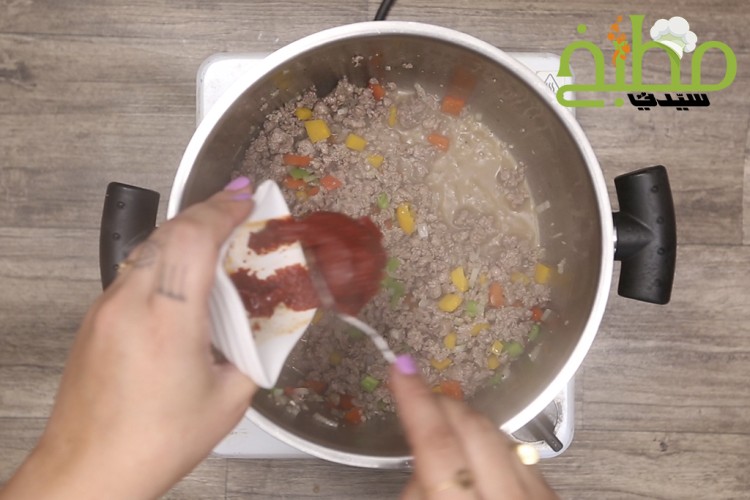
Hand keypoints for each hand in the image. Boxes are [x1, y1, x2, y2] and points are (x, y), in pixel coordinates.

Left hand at [1, 177, 257, 499]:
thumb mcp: (227, 400)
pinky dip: (164, 260)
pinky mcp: (95, 318)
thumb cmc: (155, 443)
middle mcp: (130, 304)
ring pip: (148, 247)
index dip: (223, 209)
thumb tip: (260, 326)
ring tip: (217, 241)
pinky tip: (185, 281)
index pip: (192, 238)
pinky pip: (134, 271)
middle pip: (168, 231)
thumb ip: (250, 354)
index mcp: (168, 322)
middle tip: (239, 210)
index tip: (247, 198)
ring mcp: (105, 308)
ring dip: (185, 234)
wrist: (88, 471)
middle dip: (207, 212)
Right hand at [390, 355, 558, 499]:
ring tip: (445, 427)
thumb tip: (417, 462)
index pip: (437, 445)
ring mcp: (538, 495)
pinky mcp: (552, 494)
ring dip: (466, 423)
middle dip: (441, 404)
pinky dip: (492, 444)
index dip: (416, 401)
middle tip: (417, 395)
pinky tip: (477, 454)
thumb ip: (417, 493)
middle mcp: (508, 495)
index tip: (400, 366)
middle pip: (473, 428)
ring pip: (498, 435)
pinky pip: (518, 452)